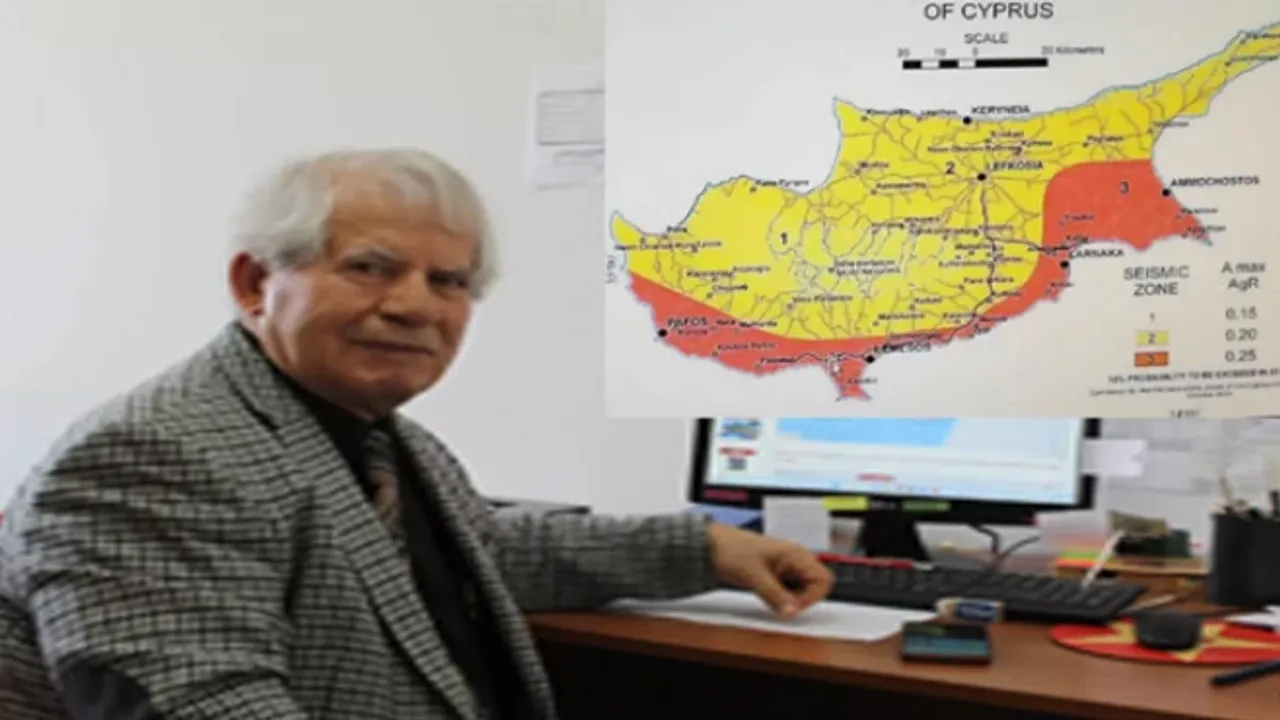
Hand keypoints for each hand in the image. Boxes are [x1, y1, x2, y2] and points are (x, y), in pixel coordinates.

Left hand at [706, 523, 833, 618]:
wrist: (710, 545)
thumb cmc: (732, 552)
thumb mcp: (753, 575)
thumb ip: (774, 595)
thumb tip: (793, 613)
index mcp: (796, 554)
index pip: (823, 580)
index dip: (812, 597)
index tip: (791, 606)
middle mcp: (796, 559)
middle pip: (816, 586)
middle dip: (802, 599)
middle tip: (780, 603)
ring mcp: (786, 567)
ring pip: (802, 590)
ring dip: (790, 599)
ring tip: (768, 595)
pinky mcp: (776, 574)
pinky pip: (789, 590)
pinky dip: (781, 597)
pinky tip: (765, 594)